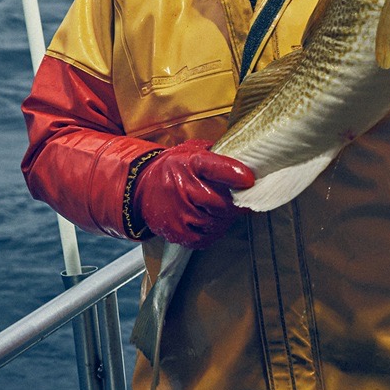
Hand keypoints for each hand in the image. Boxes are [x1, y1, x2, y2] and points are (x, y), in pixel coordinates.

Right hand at [132, 140, 256, 247]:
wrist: (140, 187)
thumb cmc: (172, 168)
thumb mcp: (191, 151)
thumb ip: (216, 153)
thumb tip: (246, 159)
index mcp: (189, 163)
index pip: (214, 167)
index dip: (234, 174)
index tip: (249, 179)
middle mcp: (183, 187)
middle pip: (221, 202)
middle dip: (236, 204)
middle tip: (241, 201)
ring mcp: (179, 212)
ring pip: (216, 222)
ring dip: (225, 219)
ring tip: (223, 211)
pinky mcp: (176, 231)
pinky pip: (205, 237)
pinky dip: (213, 232)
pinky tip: (211, 222)